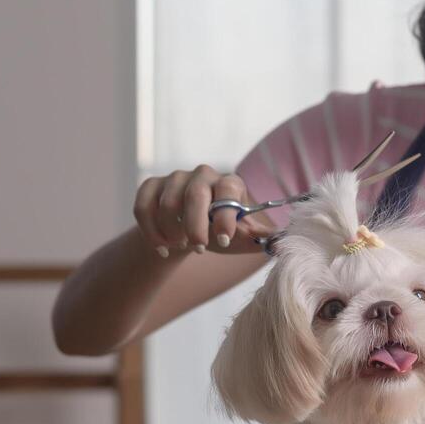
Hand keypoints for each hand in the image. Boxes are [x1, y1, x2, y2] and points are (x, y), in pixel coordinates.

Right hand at [132, 166, 274, 256]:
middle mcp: (202, 175)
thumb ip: (259, 238)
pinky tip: (163, 248)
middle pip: (195, 195)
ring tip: (181, 246)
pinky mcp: (151, 186)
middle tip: (199, 248)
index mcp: (230, 183)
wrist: (187, 232)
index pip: (229, 190)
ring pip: (168, 204)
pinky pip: (143, 207)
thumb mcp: (241, 237)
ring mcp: (174, 178)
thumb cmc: (219, 233)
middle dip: (196, 225)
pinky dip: (151, 231)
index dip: (226, 215)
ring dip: (173, 231)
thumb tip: (281, 243)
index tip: (223, 240)